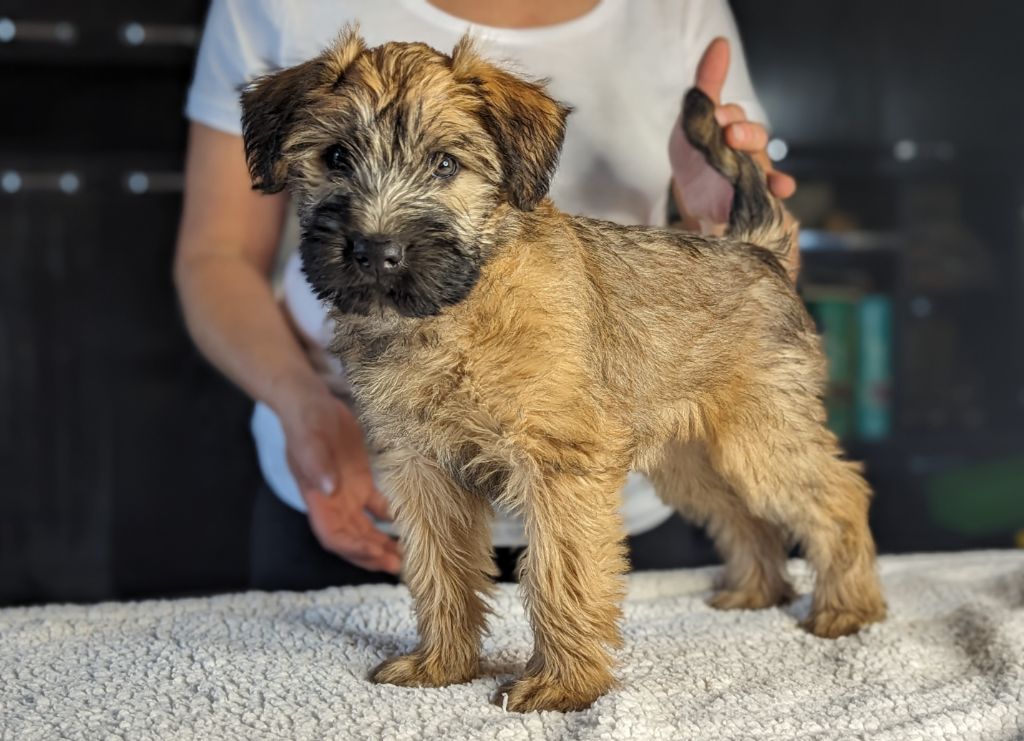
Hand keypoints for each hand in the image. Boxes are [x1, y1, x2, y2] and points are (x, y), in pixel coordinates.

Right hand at [276, 377, 400, 573]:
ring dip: (382, 545)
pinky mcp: (361, 482)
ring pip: (365, 528)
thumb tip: (330, 490)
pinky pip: (377, 508)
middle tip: (398, 568)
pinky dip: (390, 520)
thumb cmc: (307, 420)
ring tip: (405, 558)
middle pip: (351, 539)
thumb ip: (317, 464)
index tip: (374, 554)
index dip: (352, 548)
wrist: (311, 404)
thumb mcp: (310, 438)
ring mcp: (348, 494)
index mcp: (317, 498)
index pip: (332, 535)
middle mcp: (332, 503)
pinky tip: (408, 527)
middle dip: (372, 555)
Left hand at [671, 37, 795, 227]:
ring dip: (766, 165)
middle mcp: (748, 147)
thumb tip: (721, 42)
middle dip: (746, 135)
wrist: (692, 201)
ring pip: (766, 164)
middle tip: (731, 136)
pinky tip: (781, 188)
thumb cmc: (695, 155)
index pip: (734, 116)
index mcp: (731, 126)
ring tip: (760, 170)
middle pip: (755, 137)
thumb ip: (707, 84)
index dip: (728, 116)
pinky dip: (781, 188)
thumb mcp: (693, 120)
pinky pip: (774, 193)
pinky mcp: (758, 197)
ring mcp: (755, 172)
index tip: (718, 118)